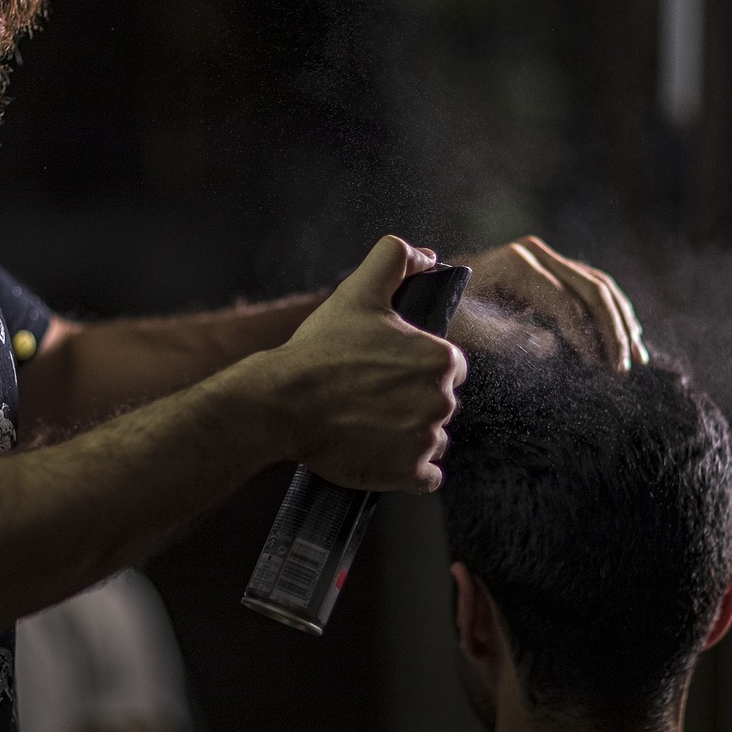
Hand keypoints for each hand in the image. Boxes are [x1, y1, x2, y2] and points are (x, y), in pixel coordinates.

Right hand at [263, 236, 466, 491]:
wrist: (283, 403)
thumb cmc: (320, 350)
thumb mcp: (358, 292)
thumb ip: (394, 260)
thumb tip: (424, 255)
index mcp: (439, 358)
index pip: (449, 366)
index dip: (416, 367)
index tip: (385, 371)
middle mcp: (441, 400)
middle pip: (439, 403)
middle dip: (411, 400)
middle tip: (370, 397)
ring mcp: (426, 440)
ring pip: (432, 438)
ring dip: (409, 435)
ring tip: (370, 424)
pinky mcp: (409, 473)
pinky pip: (426, 477)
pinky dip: (409, 470)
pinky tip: (382, 453)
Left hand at [454, 236, 648, 372]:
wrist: (426, 294)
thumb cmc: (444, 315)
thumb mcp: (467, 330)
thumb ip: (507, 338)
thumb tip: (553, 346)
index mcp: (516, 263)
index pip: (566, 303)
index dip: (586, 338)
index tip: (599, 370)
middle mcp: (535, 253)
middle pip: (592, 289)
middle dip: (612, 331)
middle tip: (622, 369)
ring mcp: (544, 257)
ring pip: (598, 286)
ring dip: (621, 322)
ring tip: (635, 359)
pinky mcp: (548, 269)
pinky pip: (591, 287)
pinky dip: (612, 313)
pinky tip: (628, 337)